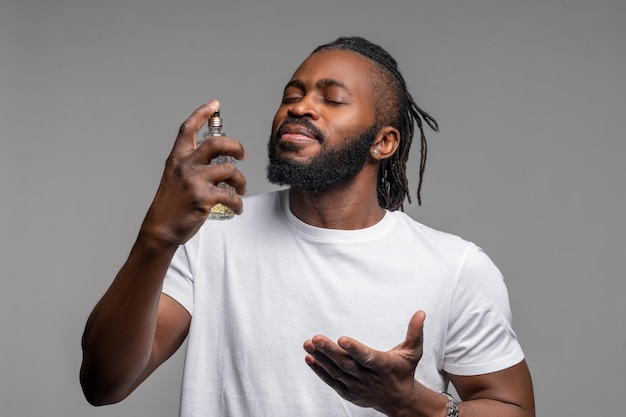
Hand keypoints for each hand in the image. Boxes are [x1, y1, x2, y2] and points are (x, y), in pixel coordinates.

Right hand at [140, 100, 246, 246]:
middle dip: (236, 146)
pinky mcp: (203, 198)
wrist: (160, 229)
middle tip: (243, 155)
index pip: (188, 129)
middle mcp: (185, 165)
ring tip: (240, 190)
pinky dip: (238, 204)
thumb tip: (218, 161)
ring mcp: (194, 181)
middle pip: (217, 143)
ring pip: (229, 170)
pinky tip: (237, 208)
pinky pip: (230, 196)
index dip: (202, 113)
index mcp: (177, 158)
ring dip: (241, 181)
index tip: (214, 104)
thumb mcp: (175, 177)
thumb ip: (192, 166)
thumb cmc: (170, 205)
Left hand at [303, 311, 425, 415]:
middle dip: (330, 351)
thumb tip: (420, 312)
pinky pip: (332, 382)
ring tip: (308, 344)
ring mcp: (358, 387)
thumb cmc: (404, 371)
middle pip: (347, 365)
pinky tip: (310, 358)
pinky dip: (320, 371)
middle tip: (316, 338)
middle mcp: (369, 378)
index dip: (355, 349)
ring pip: (336, 373)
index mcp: (384, 366)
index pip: (367, 357)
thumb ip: (415, 332)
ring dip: (321, 359)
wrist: (400, 401)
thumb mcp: (413, 352)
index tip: (342, 339)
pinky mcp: (349, 393)